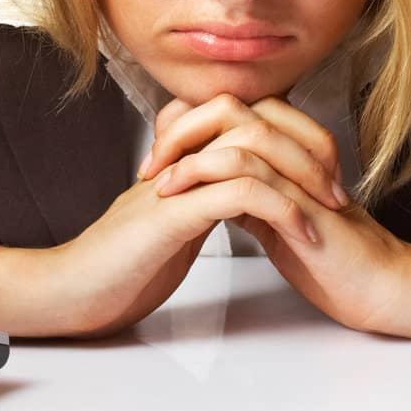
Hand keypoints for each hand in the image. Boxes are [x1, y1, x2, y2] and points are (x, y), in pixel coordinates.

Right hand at [50, 141, 327, 338]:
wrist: (72, 291)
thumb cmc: (118, 267)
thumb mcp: (173, 228)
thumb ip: (200, 205)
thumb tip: (237, 204)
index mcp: (184, 159)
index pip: (246, 120)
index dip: (293, 139)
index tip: (323, 177)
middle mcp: (180, 160)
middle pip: (255, 119)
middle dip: (308, 149)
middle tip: (338, 187)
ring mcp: (176, 182)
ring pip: (250, 146)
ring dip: (301, 175)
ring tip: (329, 208)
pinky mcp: (172, 214)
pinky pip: (237, 191)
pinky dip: (280, 207)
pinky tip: (302, 232)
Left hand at [141, 92, 410, 334]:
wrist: (380, 290)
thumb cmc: (332, 261)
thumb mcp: (274, 223)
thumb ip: (246, 197)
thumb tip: (206, 186)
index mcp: (284, 153)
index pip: (228, 114)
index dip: (186, 124)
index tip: (155, 157)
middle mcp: (292, 155)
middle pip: (232, 107)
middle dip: (182, 126)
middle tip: (151, 159)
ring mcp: (301, 175)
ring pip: (242, 132)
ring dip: (191, 152)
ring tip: (159, 179)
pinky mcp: (305, 205)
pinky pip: (254, 175)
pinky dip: (212, 178)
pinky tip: (184, 195)